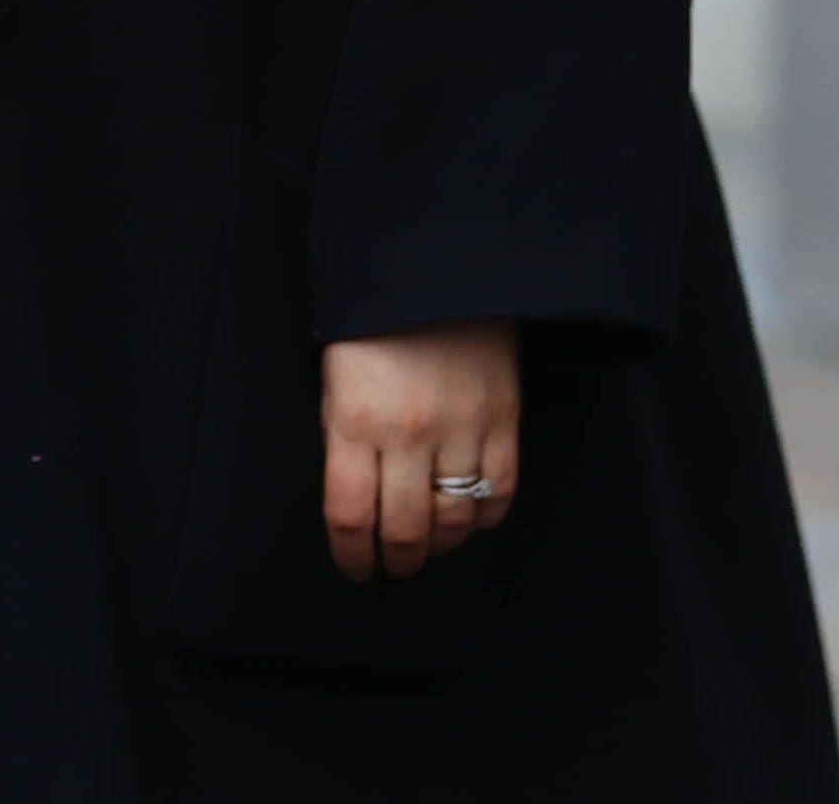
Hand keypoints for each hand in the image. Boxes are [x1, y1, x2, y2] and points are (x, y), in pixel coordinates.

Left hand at [321, 318, 520, 579]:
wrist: (435, 270)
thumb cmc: (370, 323)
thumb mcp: (333, 378)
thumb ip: (341, 437)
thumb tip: (352, 499)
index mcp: (355, 420)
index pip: (349, 513)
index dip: (350, 553)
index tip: (353, 569)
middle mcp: (409, 434)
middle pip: (404, 528)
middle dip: (395, 560)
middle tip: (391, 568)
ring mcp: (462, 429)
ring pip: (455, 520)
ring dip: (440, 546)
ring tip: (428, 549)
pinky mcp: (504, 422)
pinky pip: (500, 493)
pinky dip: (485, 519)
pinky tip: (469, 523)